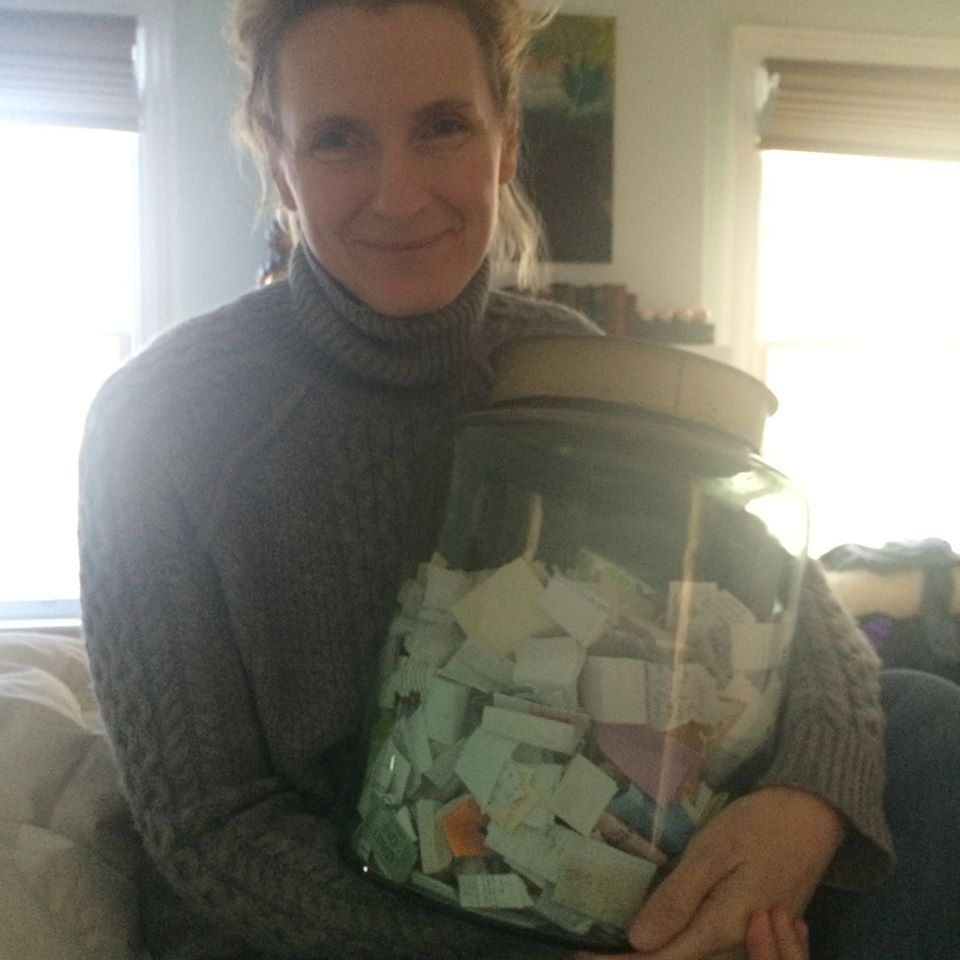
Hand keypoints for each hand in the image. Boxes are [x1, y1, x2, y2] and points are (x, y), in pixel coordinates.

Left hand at [572, 786, 842, 959]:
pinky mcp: (752, 933)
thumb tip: (638, 940)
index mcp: (722, 929)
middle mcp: (736, 947)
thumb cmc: (759, 824)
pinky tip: (654, 938)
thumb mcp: (713, 851)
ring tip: (609, 949)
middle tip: (584, 953)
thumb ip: (678, 897)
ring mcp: (747, 943)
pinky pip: (708, 952)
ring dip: (653, 956)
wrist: (814, 816)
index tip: (579, 957)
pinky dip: (677, 949)